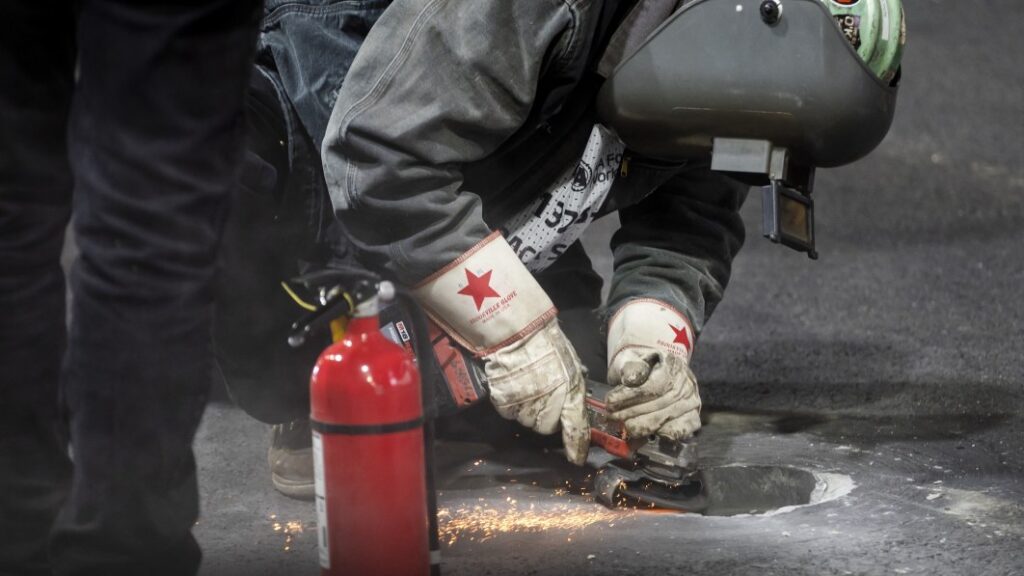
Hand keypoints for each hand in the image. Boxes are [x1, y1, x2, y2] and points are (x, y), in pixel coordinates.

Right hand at [411, 233, 588, 464]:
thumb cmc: (545, 342)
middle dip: (546, 417)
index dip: (576, 445)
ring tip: (527, 386)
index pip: (575, 425)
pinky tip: (513, 385)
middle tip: (542, 396)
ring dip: (527, 410)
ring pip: (526, 422)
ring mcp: (525, 401)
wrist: (516, 329)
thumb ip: (572, 387)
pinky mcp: (504, 400)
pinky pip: (509, 413)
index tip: (577, 459)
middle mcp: (549, 399)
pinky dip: (510, 404)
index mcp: (569, 389)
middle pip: (546, 428)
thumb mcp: (569, 363)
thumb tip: (575, 407)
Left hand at [605, 299, 700, 440]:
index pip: (653, 385)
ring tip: (622, 425)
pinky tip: (644, 434)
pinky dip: (660, 434)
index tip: (610, 401)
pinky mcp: (692, 418)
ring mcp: (691, 402)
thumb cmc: (643, 367)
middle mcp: (686, 384)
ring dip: (640, 426)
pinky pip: (678, 431)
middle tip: (611, 416)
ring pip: (666, 420)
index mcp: (672, 364)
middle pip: (659, 404)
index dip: (630, 396)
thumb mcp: (633, 358)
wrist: (659, 371)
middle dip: (630, 413)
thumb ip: (631, 366)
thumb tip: (629, 379)